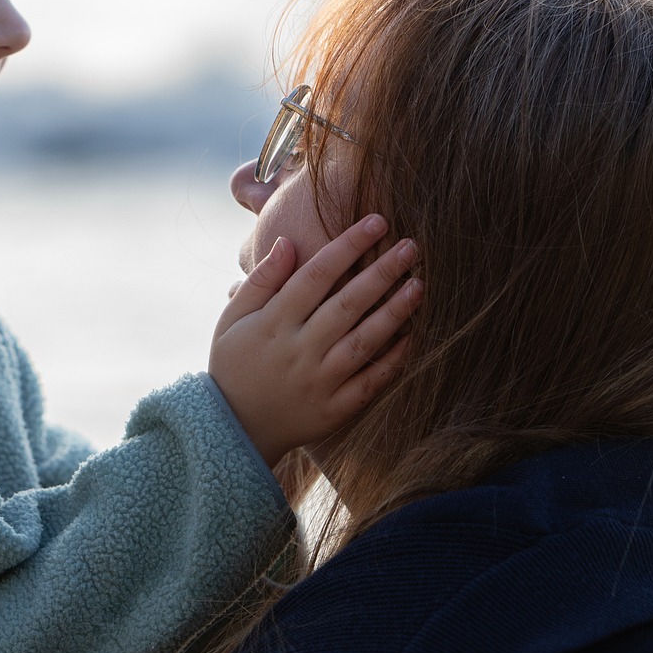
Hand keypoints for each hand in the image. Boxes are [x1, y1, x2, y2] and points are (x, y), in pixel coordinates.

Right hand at [208, 215, 420, 468]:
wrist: (233, 430)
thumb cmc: (234, 364)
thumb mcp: (232, 320)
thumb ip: (261, 281)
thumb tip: (287, 241)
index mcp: (274, 323)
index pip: (315, 276)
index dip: (348, 246)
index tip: (377, 222)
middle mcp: (299, 351)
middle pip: (347, 304)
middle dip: (382, 272)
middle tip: (411, 246)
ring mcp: (319, 382)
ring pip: (364, 342)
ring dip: (394, 313)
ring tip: (419, 286)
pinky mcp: (334, 409)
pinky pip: (369, 383)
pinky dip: (392, 361)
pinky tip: (412, 336)